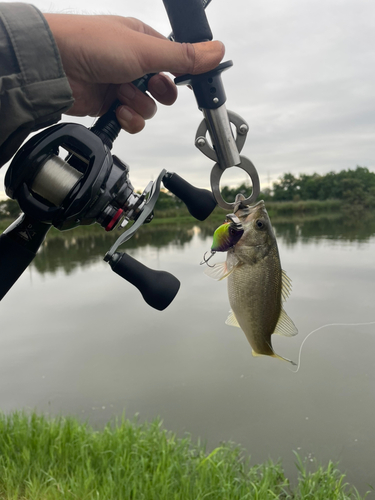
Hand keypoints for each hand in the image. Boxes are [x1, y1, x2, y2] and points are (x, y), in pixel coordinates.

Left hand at [44, 14, 224, 133]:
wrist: (54, 65)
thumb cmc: (93, 45)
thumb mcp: (145, 50)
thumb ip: (183, 56)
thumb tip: (218, 50)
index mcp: (143, 42)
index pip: (174, 61)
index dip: (181, 74)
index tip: (184, 83)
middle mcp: (132, 63)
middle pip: (162, 89)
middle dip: (158, 94)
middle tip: (151, 88)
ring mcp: (119, 85)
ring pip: (147, 108)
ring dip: (139, 106)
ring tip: (123, 96)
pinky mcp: (108, 105)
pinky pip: (131, 120)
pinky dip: (127, 119)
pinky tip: (118, 111)